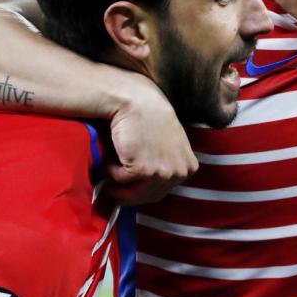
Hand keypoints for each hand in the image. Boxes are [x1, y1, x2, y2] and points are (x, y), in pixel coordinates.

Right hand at [104, 74, 198, 203]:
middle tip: (108, 190)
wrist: (137, 100)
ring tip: (107, 167)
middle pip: (148, 196)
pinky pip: (119, 180)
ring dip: (116, 183)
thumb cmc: (149, 118)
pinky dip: (110, 170)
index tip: (125, 189)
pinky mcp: (144, 170)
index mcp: (189, 167)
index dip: (141, 191)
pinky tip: (111, 154)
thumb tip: (144, 188)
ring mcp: (163, 172)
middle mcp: (180, 172)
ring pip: (132, 192)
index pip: (162, 191)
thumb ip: (164, 164)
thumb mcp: (168, 145)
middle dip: (127, 195)